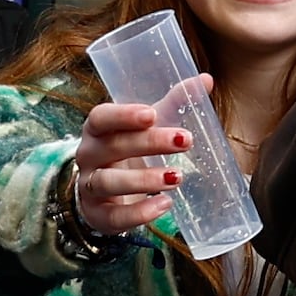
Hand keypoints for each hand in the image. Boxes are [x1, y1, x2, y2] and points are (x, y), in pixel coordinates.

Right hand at [59, 99, 189, 241]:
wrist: (106, 193)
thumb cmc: (130, 150)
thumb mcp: (148, 126)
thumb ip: (174, 103)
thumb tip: (206, 80)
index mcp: (98, 129)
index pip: (102, 117)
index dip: (124, 115)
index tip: (151, 114)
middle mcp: (88, 155)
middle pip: (113, 146)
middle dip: (150, 143)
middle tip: (186, 141)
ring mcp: (89, 186)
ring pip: (109, 182)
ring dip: (143, 179)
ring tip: (176, 177)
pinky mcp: (98, 215)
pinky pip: (114, 216)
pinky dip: (139, 213)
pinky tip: (164, 205)